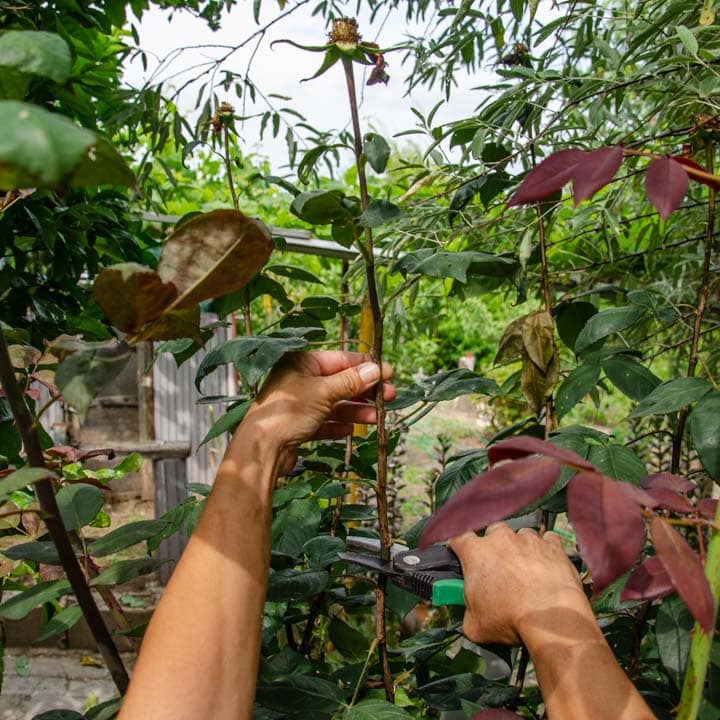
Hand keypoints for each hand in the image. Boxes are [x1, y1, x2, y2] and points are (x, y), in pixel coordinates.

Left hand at [235, 351, 395, 471]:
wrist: (261, 449)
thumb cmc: (287, 411)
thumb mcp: (324, 392)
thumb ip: (351, 381)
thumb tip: (376, 370)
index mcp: (302, 363)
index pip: (340, 359)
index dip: (365, 366)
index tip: (388, 372)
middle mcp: (300, 380)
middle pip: (340, 382)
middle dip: (365, 391)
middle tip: (389, 396)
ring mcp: (299, 403)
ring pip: (335, 404)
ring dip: (356, 410)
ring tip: (376, 417)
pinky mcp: (299, 426)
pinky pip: (325, 422)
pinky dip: (338, 425)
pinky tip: (351, 429)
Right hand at [449, 523, 588, 644]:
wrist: (550, 618)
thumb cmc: (509, 618)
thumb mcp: (475, 626)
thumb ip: (469, 611)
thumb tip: (473, 615)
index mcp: (475, 552)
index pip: (459, 539)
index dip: (460, 548)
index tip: (463, 558)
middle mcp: (500, 538)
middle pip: (492, 533)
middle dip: (494, 548)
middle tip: (499, 570)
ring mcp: (528, 538)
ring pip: (520, 536)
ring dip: (521, 549)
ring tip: (526, 571)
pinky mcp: (553, 545)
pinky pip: (547, 540)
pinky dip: (546, 550)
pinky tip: (547, 566)